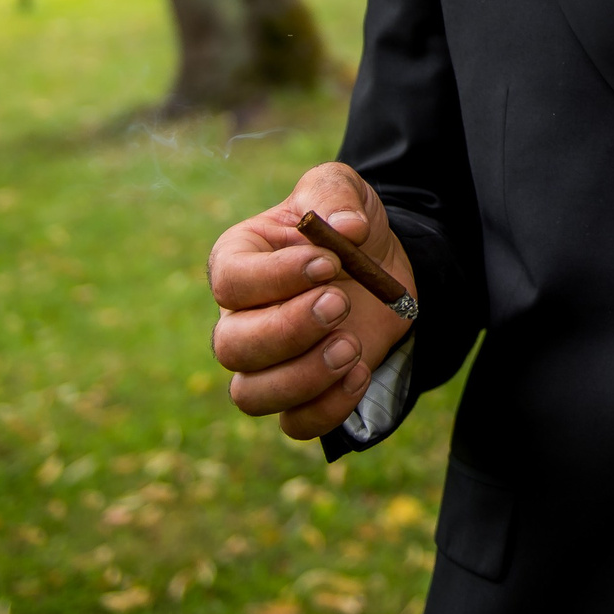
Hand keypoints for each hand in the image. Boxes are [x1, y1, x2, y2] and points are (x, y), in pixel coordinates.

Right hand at [207, 162, 419, 440]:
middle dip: (289, 329)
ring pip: (251, 395)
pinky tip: (360, 372)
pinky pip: (294, 424)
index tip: (328, 263)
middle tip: (340, 304)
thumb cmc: (347, 225)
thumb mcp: (343, 190)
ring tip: (352, 346)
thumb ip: (335, 195)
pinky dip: (326, 408)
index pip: (230, 280)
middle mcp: (240, 317)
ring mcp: (266, 364)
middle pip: (232, 346)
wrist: (383, 266)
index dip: (275, 277)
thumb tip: (345, 227)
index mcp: (239, 260)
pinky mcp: (301, 395)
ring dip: (303, 376)